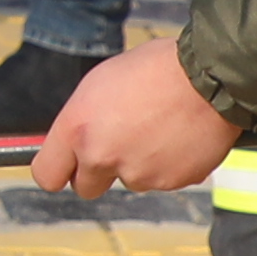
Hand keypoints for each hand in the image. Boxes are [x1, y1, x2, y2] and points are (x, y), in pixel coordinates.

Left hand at [31, 43, 239, 195]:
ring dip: (138, 163)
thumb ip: (83, 121)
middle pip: (86, 187)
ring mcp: (136, 173)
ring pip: (128, 180)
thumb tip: (76, 140)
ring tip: (158, 127)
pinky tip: (178, 136)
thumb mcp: (101, 83)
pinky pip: (161, 180)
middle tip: (120, 143)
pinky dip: (167, 165)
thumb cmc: (156, 68)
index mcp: (77, 128)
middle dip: (98, 172)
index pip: (46, 175)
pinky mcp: (168, 182)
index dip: (58, 170)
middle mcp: (101, 156)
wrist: (210, 75)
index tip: (67, 166)